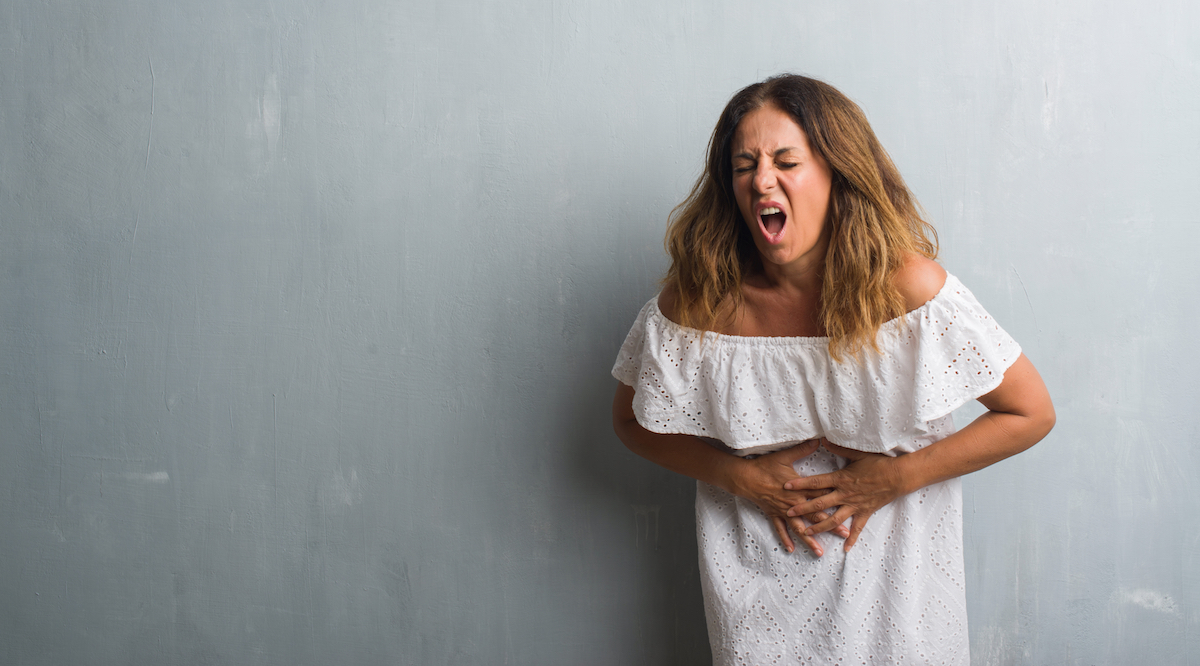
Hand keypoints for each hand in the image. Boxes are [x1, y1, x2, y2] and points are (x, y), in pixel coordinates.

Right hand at [727, 438, 848, 556]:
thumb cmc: (765, 466)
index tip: (849, 505)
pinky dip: (786, 539)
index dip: (836, 499)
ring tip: (820, 551)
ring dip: (810, 539)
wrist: (745, 478)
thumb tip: (817, 440)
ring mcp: (784, 511)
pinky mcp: (774, 514)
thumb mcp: (784, 456)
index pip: (821, 494)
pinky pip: (780, 529)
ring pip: (799, 528)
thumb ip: (802, 449)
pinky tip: (791, 549)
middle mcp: (794, 502)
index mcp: (799, 488)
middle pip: (815, 514)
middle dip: (830, 524)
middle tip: (843, 533)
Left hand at [782, 442, 905, 551]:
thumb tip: (822, 439)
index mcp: (840, 479)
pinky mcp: (865, 512)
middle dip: (802, 508)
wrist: (898, 476)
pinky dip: (852, 538)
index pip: (816, 482)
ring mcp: (854, 505)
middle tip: (788, 512)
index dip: (800, 484)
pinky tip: (845, 548)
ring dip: (819, 527)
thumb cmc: (878, 463)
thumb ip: (838, 447)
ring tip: (807, 532)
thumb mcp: (857, 453)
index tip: (786, 486)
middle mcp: (844, 494)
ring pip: (833, 519)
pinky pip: (857, 527)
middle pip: (819, 503)